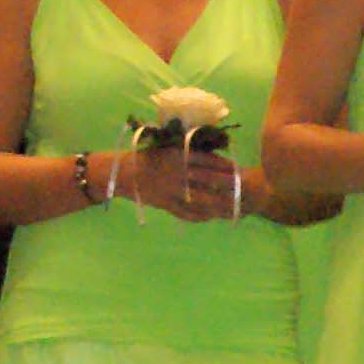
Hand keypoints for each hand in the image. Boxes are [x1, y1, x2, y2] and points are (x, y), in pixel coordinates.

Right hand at [118, 144, 251, 220]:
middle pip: (208, 181)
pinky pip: (187, 213)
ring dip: (218, 204)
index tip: (237, 168)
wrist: (122, 173)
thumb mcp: (167, 147)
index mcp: (178, 155)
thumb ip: (187, 150)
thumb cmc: (146, 156)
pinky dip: (201, 215)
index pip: (208, 160)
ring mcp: (172, 191)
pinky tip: (212, 216)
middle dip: (226, 185)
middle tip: (241, 188)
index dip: (224, 165)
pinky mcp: (166, 204)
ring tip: (232, 206)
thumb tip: (211, 150)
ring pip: (201, 200)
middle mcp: (177, 173)